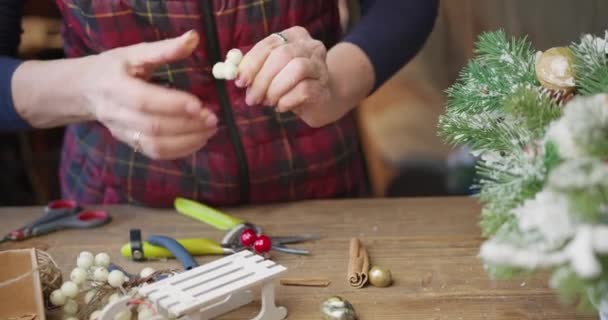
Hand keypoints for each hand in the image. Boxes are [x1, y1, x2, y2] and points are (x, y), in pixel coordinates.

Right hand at [81, 30, 217, 159]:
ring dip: (187, 141)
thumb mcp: (134, 53)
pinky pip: (156, 153)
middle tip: (212, 119)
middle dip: (187, 125)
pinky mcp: (130, 143)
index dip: (173, 104)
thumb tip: (194, 37)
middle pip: (153, 126)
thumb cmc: (114, 68)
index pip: (144, 100)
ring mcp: (122, 132)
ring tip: (210, 131)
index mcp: (115, 86)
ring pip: (155, 145)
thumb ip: (164, 49)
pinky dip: (181, 151)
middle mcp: (116, 113)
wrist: (85, 90)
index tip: (200, 105)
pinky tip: (199, 140)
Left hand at [236, 26, 343, 127]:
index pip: (269, 44)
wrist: (319, 101)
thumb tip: (232, 72)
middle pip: (283, 55)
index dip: (252, 63)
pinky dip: (286, 100)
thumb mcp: (269, 72)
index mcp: (294, 36)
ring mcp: (321, 66)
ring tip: (268, 102)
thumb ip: (252, 68)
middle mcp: (310, 46)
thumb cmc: (289, 84)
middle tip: (251, 99)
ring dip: (276, 89)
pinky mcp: (324, 87)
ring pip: (297, 69)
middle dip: (262, 79)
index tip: (240, 81)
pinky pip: (304, 90)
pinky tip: (281, 106)